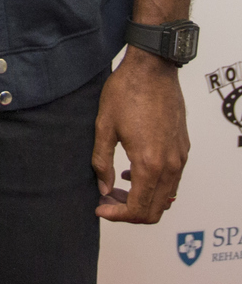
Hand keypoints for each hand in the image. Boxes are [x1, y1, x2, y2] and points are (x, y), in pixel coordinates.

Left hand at [92, 46, 188, 223]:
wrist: (152, 68)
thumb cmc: (126, 91)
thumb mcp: (104, 126)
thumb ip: (101, 162)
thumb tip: (103, 188)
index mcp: (149, 163)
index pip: (137, 209)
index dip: (117, 215)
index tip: (101, 209)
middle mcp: (170, 165)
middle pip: (154, 210)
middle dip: (129, 212)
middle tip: (107, 200)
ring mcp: (180, 157)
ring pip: (165, 197)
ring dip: (142, 199)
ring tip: (117, 186)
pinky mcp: (183, 148)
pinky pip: (172, 180)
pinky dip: (155, 186)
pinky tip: (133, 170)